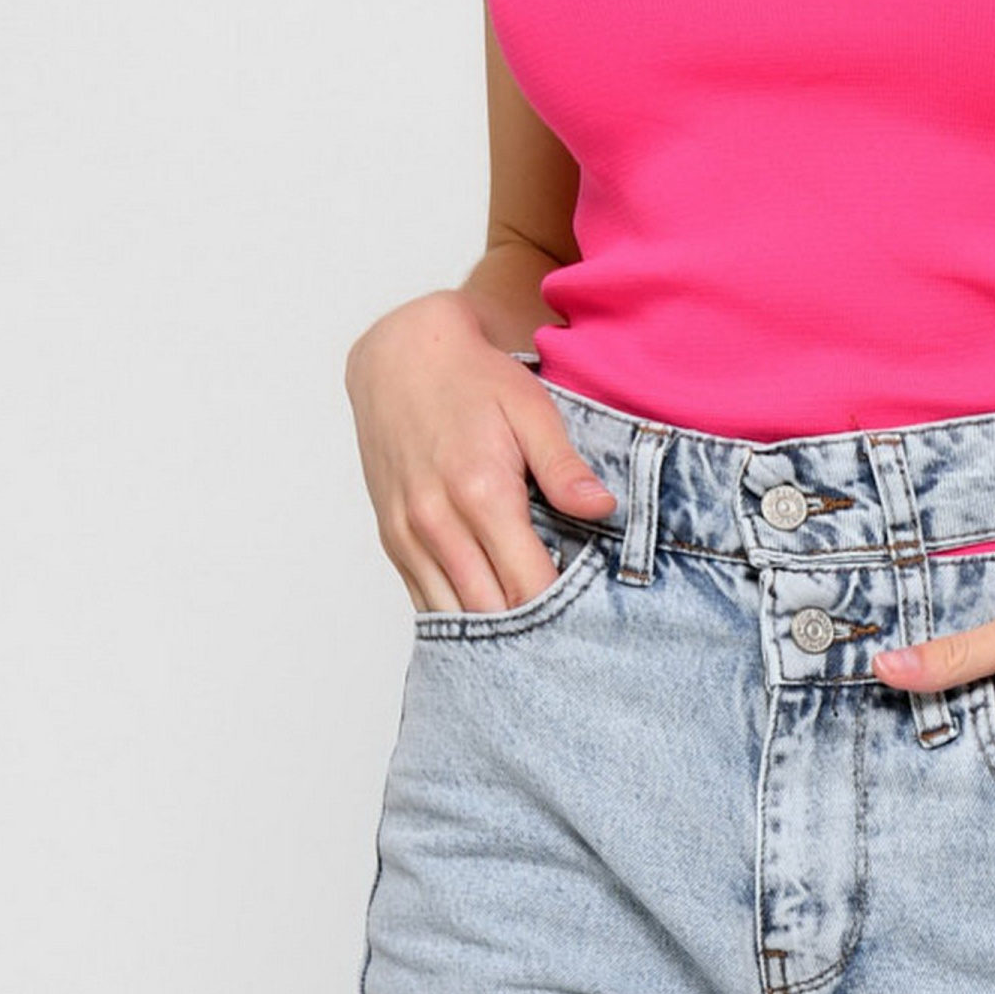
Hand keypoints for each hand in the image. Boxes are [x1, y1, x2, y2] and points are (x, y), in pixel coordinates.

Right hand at [344, 292, 618, 612]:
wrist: (401, 356)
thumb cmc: (474, 380)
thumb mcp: (531, 409)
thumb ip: (564, 465)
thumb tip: (602, 509)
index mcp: (481, 492)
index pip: (528, 586)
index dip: (563, 612)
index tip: (592, 617)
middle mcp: (437, 522)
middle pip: (491, 613)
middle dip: (532, 633)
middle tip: (571, 637)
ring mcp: (408, 535)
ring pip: (453, 617)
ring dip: (492, 632)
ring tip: (533, 636)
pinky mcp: (391, 538)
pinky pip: (423, 602)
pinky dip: (457, 618)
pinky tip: (488, 619)